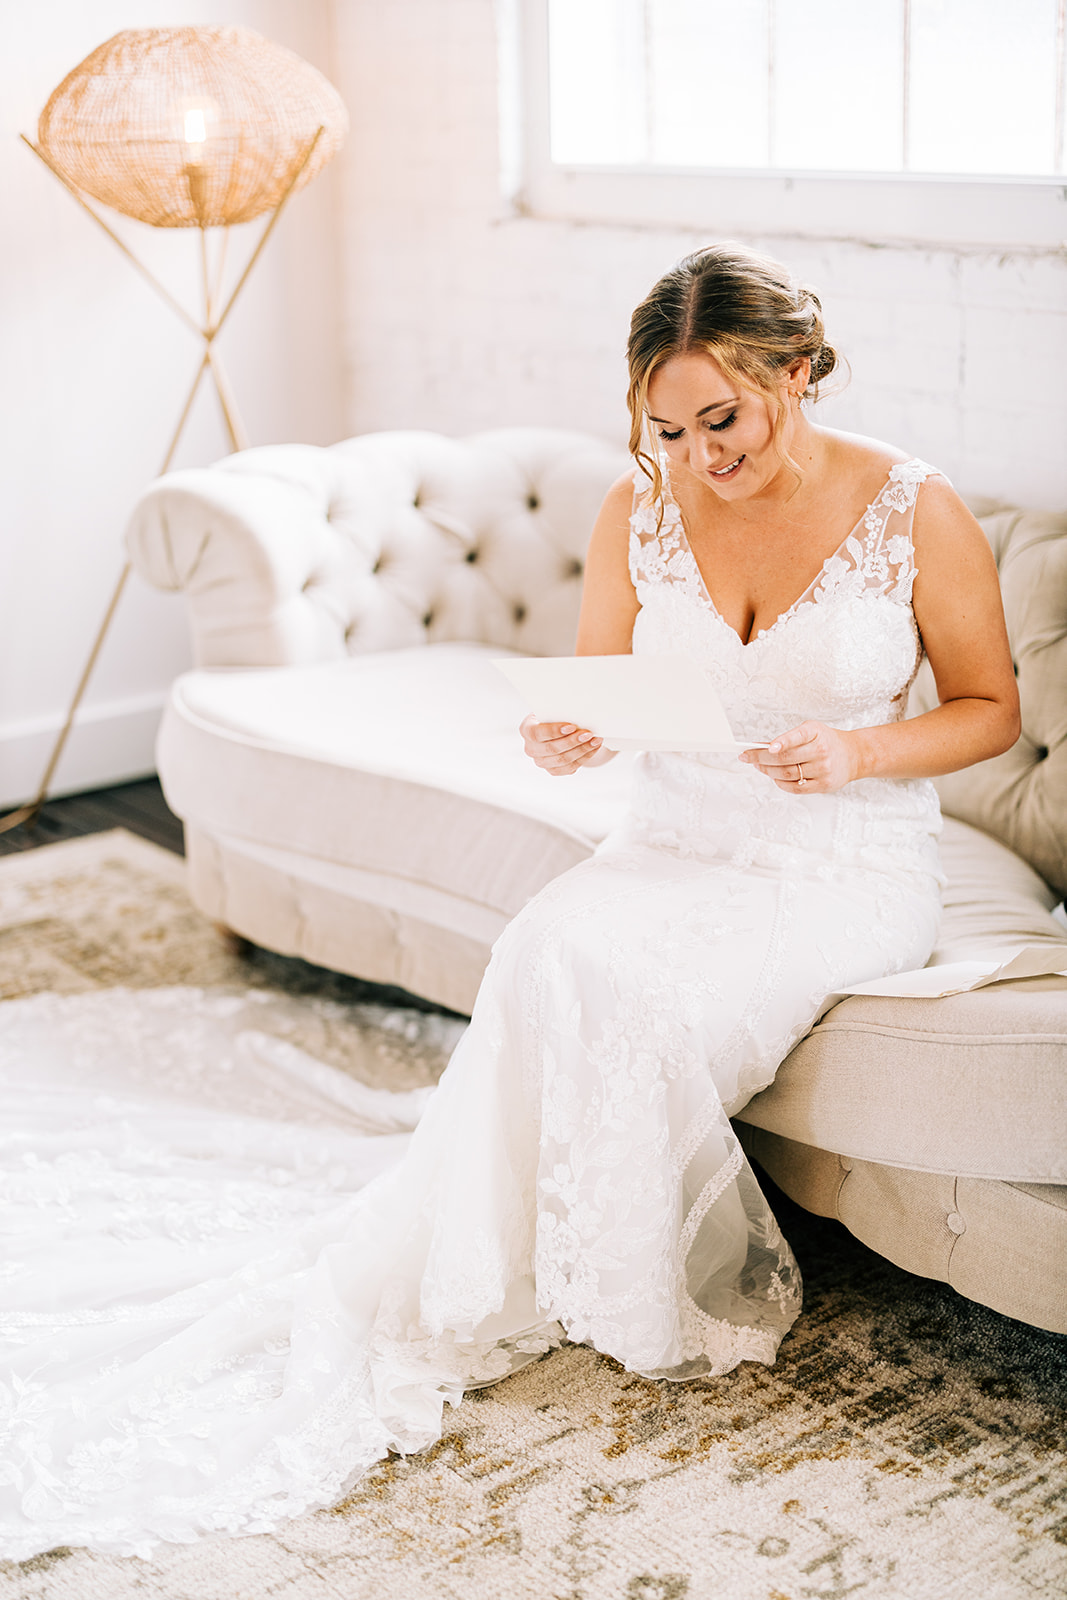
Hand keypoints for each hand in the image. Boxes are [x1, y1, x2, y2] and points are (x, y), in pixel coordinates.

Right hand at [521, 715, 603, 775]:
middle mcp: (530, 749)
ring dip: (581, 750)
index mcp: (526, 730)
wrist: (557, 729)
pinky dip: (584, 757)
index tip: (572, 726)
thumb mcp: (553, 710)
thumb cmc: (555, 715)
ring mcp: (541, 762)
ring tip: (595, 740)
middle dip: (572, 741)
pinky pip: (569, 768)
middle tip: (588, 733)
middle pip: (551, 749)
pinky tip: (593, 748)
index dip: (554, 731)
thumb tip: (577, 713)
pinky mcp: (553, 770)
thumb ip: (559, 712)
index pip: (537, 733)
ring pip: (562, 760)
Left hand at [739, 720, 857, 793]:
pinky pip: (795, 788)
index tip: (769, 747)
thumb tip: (762, 748)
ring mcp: (823, 770)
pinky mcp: (823, 785)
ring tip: (758, 765)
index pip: (797, 737)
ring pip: (787, 774)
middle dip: (761, 758)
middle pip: (785, 758)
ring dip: (767, 770)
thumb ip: (790, 738)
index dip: (782, 742)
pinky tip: (773, 776)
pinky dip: (780, 783)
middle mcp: (821, 751)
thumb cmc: (827, 741)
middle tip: (747, 756)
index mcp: (817, 733)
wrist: (853, 755)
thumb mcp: (812, 730)